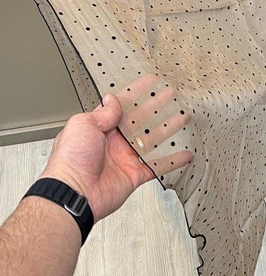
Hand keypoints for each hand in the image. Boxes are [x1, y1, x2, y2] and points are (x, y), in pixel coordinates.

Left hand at [39, 74, 193, 221]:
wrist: (74, 193)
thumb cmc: (70, 160)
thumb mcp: (83, 124)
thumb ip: (103, 113)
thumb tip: (112, 100)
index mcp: (100, 127)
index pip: (122, 105)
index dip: (136, 93)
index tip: (150, 82)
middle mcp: (114, 141)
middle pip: (142, 119)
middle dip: (157, 106)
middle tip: (171, 95)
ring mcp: (125, 158)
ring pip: (153, 139)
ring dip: (168, 128)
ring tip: (183, 117)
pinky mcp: (134, 175)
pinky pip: (157, 166)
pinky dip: (172, 161)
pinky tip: (184, 154)